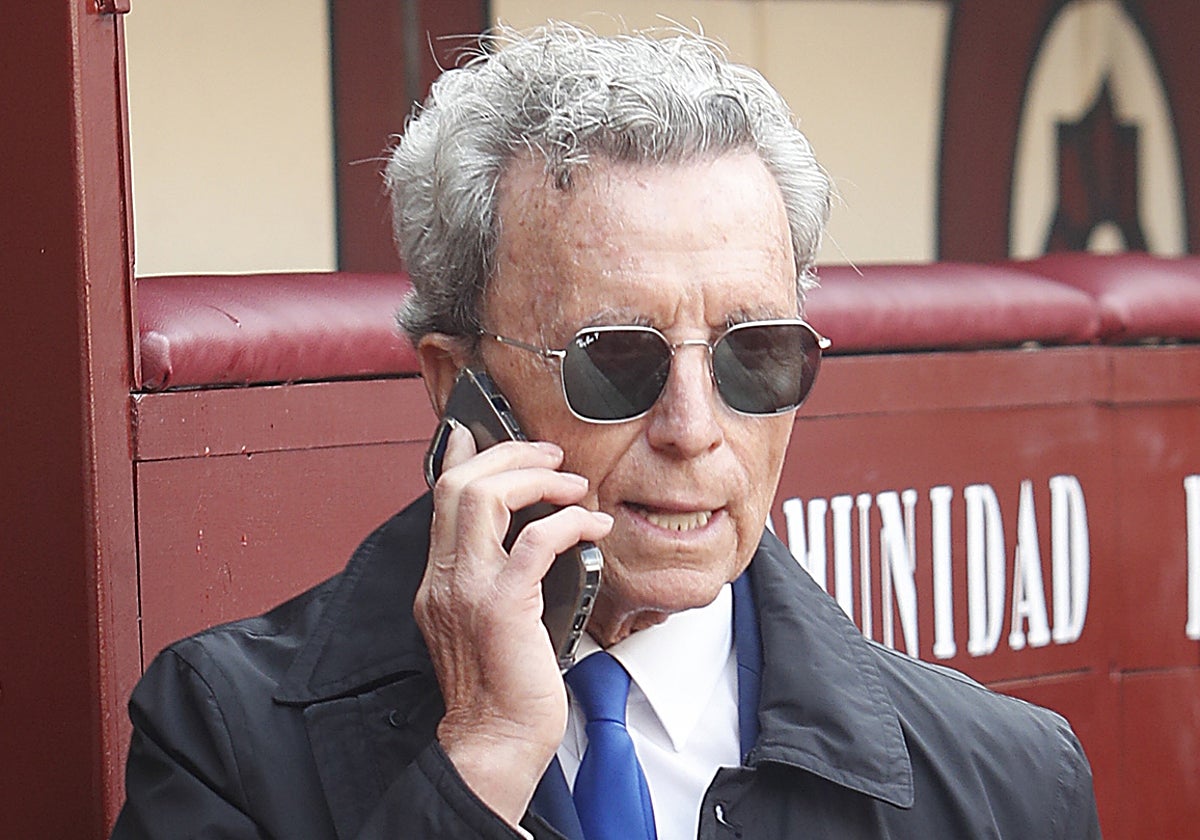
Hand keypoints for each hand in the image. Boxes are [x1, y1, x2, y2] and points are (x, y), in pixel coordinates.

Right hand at [414, 424, 612, 824]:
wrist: (495, 743)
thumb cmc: (500, 691)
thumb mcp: (481, 625)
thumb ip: (490, 581)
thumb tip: (527, 543)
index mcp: (438, 580)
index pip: (438, 498)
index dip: (459, 457)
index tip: (478, 433)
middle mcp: (444, 578)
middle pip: (458, 484)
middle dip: (507, 456)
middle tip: (547, 455)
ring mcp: (469, 590)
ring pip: (486, 498)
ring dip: (535, 479)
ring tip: (570, 484)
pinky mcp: (503, 606)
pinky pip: (535, 541)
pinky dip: (568, 522)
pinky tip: (591, 525)